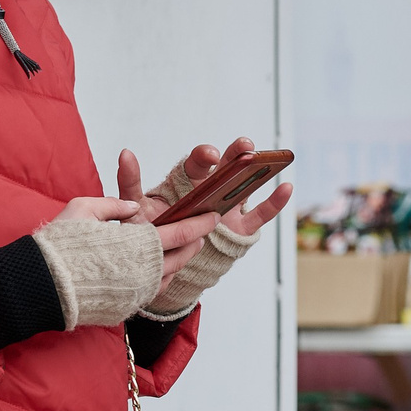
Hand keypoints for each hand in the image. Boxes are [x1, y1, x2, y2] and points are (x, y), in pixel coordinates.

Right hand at [56, 193, 214, 284]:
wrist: (42, 286)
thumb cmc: (61, 245)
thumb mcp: (84, 209)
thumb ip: (114, 205)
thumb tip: (133, 208)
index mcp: (137, 245)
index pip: (179, 233)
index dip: (199, 224)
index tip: (212, 216)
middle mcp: (143, 272)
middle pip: (180, 257)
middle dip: (193, 244)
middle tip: (200, 233)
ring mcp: (135, 293)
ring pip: (167, 277)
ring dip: (177, 263)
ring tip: (180, 251)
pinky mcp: (125, 307)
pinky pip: (150, 292)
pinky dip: (158, 279)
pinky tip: (155, 271)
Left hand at [117, 139, 293, 235]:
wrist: (164, 264)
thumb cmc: (149, 232)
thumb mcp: (134, 212)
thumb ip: (130, 185)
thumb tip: (125, 153)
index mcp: (185, 182)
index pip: (196, 164)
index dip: (204, 157)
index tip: (209, 156)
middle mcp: (209, 189)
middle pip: (224, 166)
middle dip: (233, 154)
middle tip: (242, 146)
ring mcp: (227, 207)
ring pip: (244, 183)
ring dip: (254, 169)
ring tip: (263, 156)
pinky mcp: (240, 227)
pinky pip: (260, 213)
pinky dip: (275, 201)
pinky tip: (286, 186)